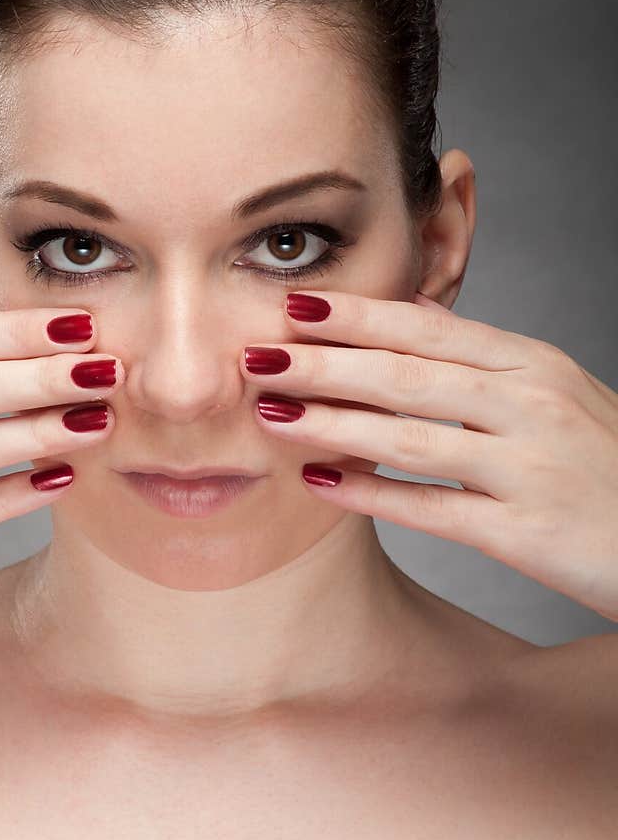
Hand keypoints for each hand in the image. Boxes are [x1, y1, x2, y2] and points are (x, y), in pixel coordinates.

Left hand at [241, 289, 617, 622]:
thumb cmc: (607, 462)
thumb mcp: (558, 393)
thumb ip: (485, 360)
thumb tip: (411, 322)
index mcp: (536, 365)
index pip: (431, 328)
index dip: (359, 316)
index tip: (297, 306)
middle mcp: (534, 406)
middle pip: (408, 375)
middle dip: (325, 364)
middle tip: (257, 356)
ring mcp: (531, 468)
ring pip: (412, 436)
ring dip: (333, 423)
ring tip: (272, 414)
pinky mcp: (529, 533)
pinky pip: (435, 509)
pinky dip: (373, 495)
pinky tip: (322, 486)